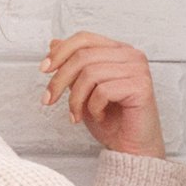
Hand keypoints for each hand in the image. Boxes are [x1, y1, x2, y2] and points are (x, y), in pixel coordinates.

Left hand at [38, 32, 163, 157]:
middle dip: (59, 80)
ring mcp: (138, 69)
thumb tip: (54, 44)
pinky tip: (100, 116)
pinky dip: (93, 107)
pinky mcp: (141, 87)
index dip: (60, 52)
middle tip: (49, 100)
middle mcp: (131, 55)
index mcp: (118, 51)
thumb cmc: (110, 120)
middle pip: (83, 56)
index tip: (44, 69)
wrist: (129, 148)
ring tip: (76, 114)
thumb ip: (72, 66)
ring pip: (90, 73)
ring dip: (76, 99)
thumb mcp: (82, 89)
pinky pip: (103, 91)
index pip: (85, 38)